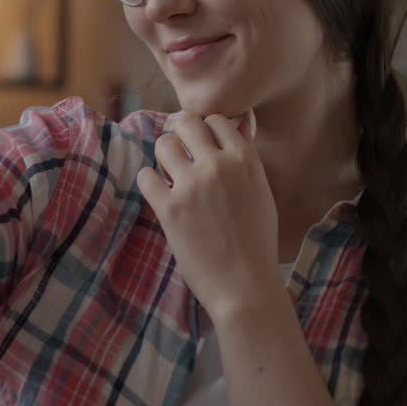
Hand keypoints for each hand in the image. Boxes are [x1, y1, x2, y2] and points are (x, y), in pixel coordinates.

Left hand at [137, 112, 279, 320]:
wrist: (244, 286)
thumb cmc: (257, 241)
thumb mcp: (261, 192)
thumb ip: (245, 156)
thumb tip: (237, 123)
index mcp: (244, 160)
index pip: (216, 119)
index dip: (206, 130)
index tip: (202, 145)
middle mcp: (217, 165)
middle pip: (185, 123)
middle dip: (181, 135)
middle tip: (182, 155)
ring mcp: (191, 185)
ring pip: (163, 144)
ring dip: (164, 157)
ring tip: (171, 175)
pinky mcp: (169, 208)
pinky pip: (146, 175)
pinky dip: (150, 182)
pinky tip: (160, 194)